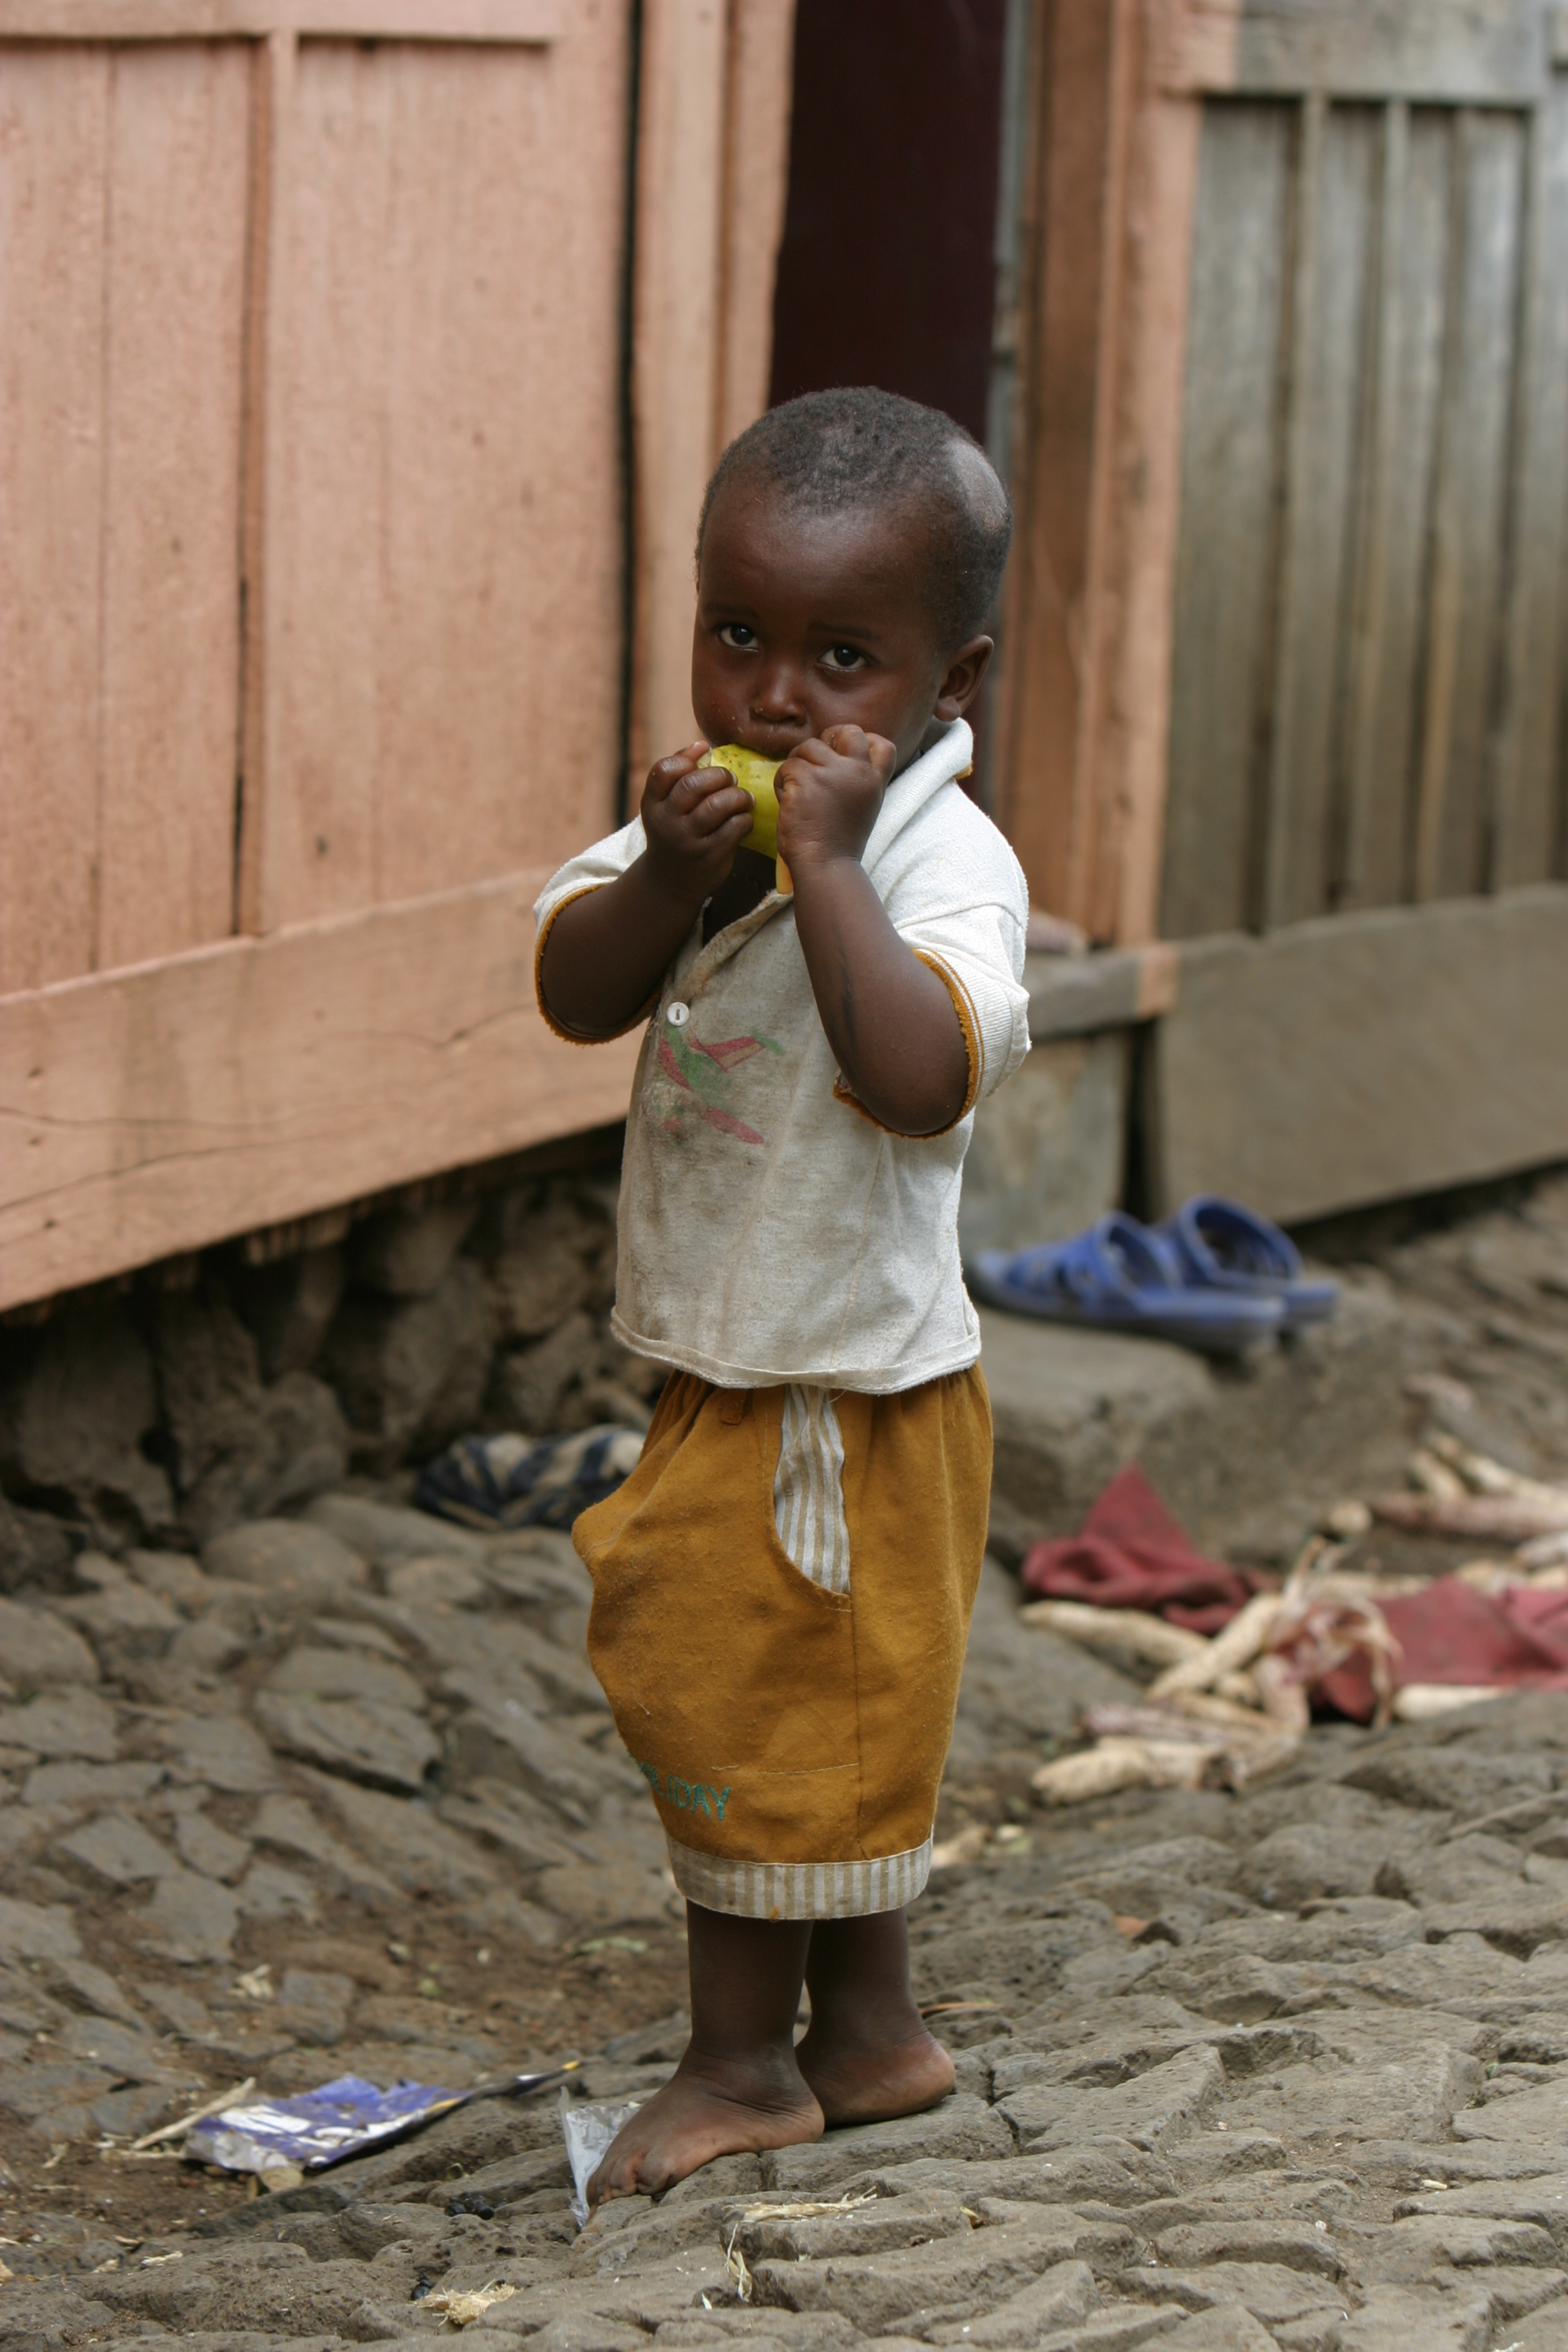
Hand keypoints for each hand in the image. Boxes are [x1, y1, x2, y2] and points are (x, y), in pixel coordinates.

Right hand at [641, 741, 754, 910]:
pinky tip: (744, 820)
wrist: (668, 883)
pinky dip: (744, 819)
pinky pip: (734, 827)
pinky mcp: (709, 856)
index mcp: (651, 805)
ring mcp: (687, 841)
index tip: (705, 754)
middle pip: (694, 784)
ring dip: (738, 796)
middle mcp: (666, 822)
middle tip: (730, 780)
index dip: (687, 757)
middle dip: (720, 776)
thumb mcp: (665, 807)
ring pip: (718, 805)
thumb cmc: (673, 833)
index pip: (664, 770)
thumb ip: (678, 777)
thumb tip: (700, 744)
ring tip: (744, 798)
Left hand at [775, 726, 896, 873]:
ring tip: (797, 792)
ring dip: (797, 765)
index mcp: (874, 782)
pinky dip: (782, 783)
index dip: (864, 739)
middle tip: (815, 759)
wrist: (825, 866)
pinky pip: (787, 767)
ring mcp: (832, 773)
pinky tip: (788, 803)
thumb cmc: (838, 844)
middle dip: (828, 737)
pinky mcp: (805, 780)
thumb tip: (835, 759)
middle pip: (848, 731)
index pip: (882, 745)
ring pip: (808, 747)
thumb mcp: (863, 809)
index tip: (845, 751)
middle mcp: (857, 772)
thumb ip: (856, 783)